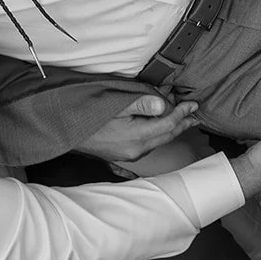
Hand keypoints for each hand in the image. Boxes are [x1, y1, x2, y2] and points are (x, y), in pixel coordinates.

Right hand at [75, 94, 198, 161]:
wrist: (65, 130)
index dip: (183, 112)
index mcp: (136, 137)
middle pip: (166, 135)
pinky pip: (147, 146)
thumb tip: (163, 104)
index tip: (193, 104)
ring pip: (158, 141)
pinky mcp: (122, 156)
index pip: (168, 123)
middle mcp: (136, 150)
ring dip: (171, 129)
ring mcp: (128, 156)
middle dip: (182, 123)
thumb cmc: (88, 114)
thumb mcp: (114, 103)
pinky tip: (159, 131)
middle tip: (195, 114)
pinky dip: (158, 135)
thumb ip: (140, 103)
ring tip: (182, 119)